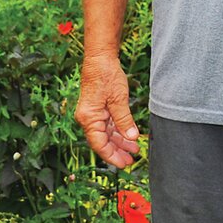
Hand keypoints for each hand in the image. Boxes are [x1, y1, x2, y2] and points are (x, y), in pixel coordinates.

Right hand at [75, 54, 140, 168]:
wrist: (100, 58)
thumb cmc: (106, 75)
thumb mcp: (118, 99)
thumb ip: (124, 120)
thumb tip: (132, 138)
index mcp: (89, 118)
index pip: (99, 144)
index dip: (112, 156)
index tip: (124, 164)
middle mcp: (88, 118)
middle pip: (102, 141)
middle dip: (117, 151)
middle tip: (131, 161)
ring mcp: (92, 113)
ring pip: (106, 133)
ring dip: (119, 141)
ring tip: (134, 149)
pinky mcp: (98, 108)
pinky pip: (108, 124)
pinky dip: (118, 131)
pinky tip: (129, 136)